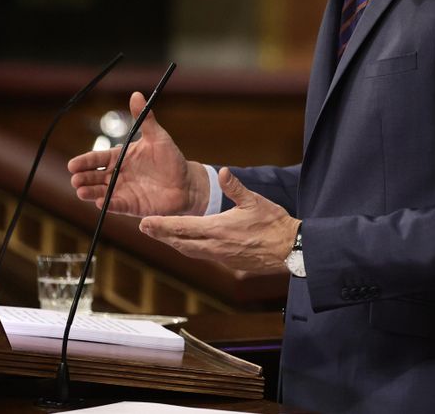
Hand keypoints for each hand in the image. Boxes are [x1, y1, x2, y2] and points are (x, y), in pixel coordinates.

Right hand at [67, 91, 207, 216]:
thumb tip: (136, 94)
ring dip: (90, 192)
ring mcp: (123, 190)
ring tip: (80, 191)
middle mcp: (118, 175)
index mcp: (120, 157)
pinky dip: (108, 204)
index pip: (98, 158)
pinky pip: (116, 205)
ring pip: (101, 192)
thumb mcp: (157, 137)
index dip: (85, 161)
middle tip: (75, 178)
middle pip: (94, 176)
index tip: (73, 164)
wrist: (187, 183)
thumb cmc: (171, 159)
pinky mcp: (131, 205)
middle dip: (83, 178)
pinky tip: (100, 203)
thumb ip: (144, 118)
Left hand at [139, 168, 299, 277]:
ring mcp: (220, 256)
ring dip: (174, 243)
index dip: (161, 225)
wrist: (289, 249)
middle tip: (144, 228)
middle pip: (180, 242)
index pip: (182, 227)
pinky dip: (189, 248)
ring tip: (160, 235)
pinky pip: (202, 255)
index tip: (145, 222)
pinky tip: (187, 243)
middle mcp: (215, 246)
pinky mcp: (228, 262)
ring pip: (189, 251)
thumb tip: (222, 172)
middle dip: (161, 235)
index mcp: (218, 228)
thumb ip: (235, 187)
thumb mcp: (255, 201)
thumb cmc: (274, 224)